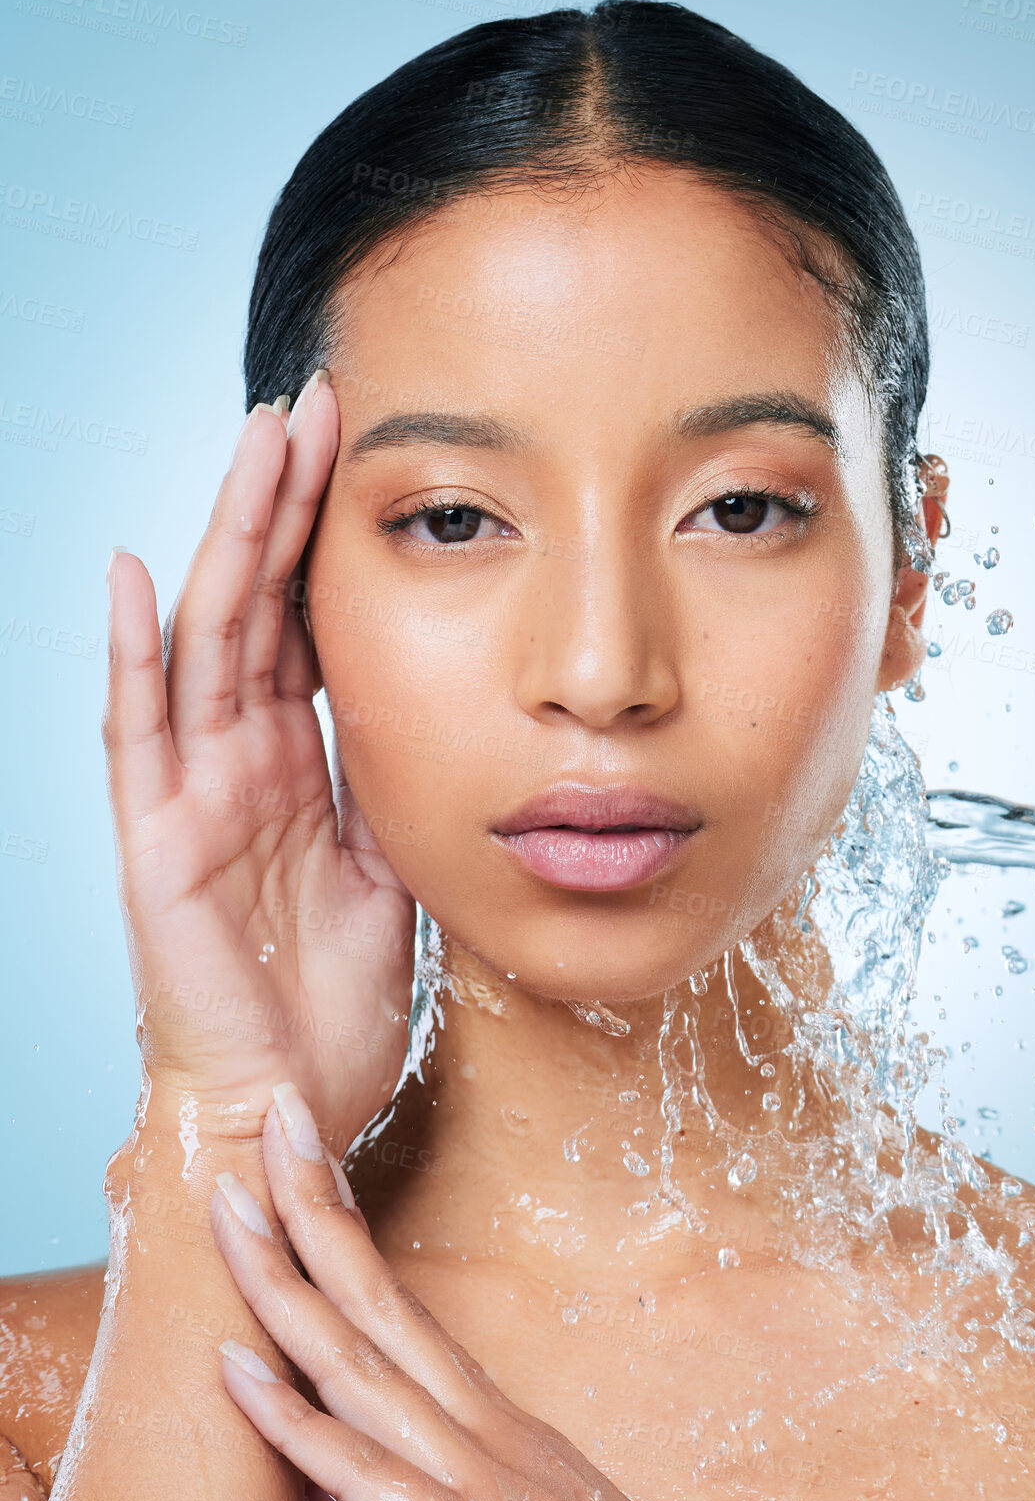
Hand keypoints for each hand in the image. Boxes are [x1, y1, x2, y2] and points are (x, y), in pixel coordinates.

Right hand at [103, 376, 415, 1157]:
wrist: (292, 1100)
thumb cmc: (335, 1000)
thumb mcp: (393, 870)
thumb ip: (396, 787)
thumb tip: (439, 712)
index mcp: (298, 764)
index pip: (308, 623)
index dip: (329, 538)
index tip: (365, 449)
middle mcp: (239, 760)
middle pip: (259, 604)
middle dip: (283, 503)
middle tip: (312, 400)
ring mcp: (193, 792)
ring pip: (207, 639)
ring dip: (230, 539)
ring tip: (252, 441)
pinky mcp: (158, 840)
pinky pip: (138, 732)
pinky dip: (132, 652)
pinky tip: (130, 571)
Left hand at [208, 1083, 835, 1500]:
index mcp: (491, 1424)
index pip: (399, 1304)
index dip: (343, 1227)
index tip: (301, 1157)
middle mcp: (482, 1429)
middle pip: (377, 1298)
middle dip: (312, 1205)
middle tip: (270, 1112)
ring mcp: (476, 1479)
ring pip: (358, 1361)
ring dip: (283, 1277)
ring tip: (229, 1199)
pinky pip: (361, 1475)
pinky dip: (291, 1417)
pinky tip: (233, 1365)